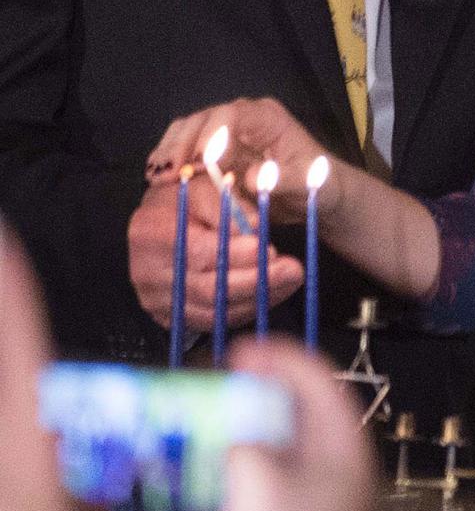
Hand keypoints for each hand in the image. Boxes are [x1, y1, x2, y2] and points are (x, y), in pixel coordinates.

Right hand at [126, 175, 300, 333]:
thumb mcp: (206, 189)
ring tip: (290, 280)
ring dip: (258, 299)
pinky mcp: (170, 316)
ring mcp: (156, 299)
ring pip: (214, 311)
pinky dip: (246, 309)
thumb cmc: (187, 202)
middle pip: (208, 289)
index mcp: (150, 234)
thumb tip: (255, 228)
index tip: (268, 249)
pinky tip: (270, 293)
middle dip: (256, 281)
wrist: (160, 222)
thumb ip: (228, 207)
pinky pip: (213, 322)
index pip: (198, 253)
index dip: (236, 255)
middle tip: (293, 270)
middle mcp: (146, 273)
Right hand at [147, 97, 330, 219]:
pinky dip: (170, 163)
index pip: (231, 115)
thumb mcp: (313, 184)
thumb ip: (286, 180)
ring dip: (169, 153)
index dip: (210, 135)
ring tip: (155, 179)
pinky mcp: (215, 151)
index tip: (198, 163)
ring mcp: (225, 133)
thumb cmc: (321, 185)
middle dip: (180, 145)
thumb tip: (251, 178)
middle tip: (165, 175)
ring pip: (187, 132)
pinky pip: (185, 150)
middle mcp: (243, 119)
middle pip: (201, 120)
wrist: (320, 196)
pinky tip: (158, 181)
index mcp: (267, 118)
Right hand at [218, 339, 375, 510]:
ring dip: (259, 415)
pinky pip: (278, 465)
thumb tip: (237, 423)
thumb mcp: (258, 481)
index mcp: (345, 448)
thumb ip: (246, 440)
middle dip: (272, 382)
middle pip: (309, 406)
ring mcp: (321, 489)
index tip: (249, 348)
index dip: (286, 359)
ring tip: (225, 401)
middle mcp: (340, 463)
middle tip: (233, 369)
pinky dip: (253, 449)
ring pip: (292, 435)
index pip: (322, 385)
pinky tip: (226, 448)